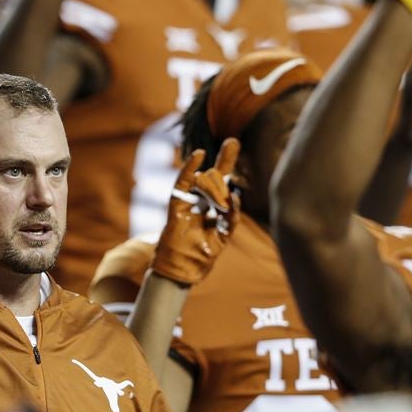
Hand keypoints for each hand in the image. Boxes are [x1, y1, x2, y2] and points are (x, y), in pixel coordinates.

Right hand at [151, 138, 240, 285]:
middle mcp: (202, 203)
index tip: (234, 145)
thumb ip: (230, 218)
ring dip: (214, 182)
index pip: (224, 184)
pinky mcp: (177, 206)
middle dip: (225, 160)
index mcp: (214, 209)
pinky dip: (189, 169)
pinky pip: (182, 184)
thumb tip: (235, 197)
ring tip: (219, 192)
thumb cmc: (202, 256)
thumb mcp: (223, 236)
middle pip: (215, 177)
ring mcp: (189, 203)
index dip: (229, 166)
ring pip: (203, 182)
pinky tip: (199, 155)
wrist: (182, 270)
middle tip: (233, 141)